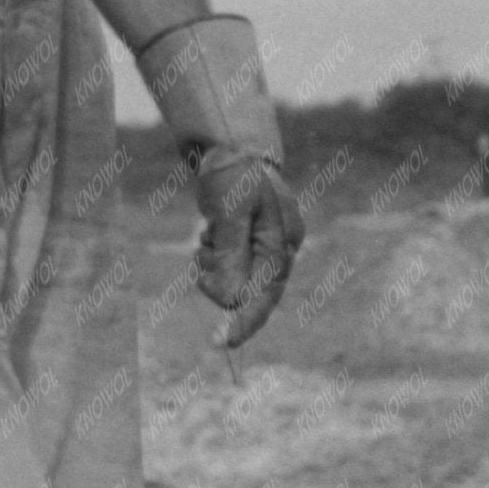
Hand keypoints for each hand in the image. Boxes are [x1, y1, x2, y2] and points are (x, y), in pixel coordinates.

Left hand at [192, 151, 302, 348]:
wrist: (229, 142)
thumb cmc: (232, 171)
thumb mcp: (230, 210)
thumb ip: (232, 255)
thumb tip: (233, 301)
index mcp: (282, 240)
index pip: (266, 293)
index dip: (245, 322)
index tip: (221, 345)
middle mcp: (279, 247)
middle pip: (249, 291)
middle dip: (221, 281)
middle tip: (205, 248)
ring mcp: (266, 245)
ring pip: (234, 280)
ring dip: (213, 264)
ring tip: (208, 231)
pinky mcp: (250, 242)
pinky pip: (228, 265)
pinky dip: (213, 255)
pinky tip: (210, 231)